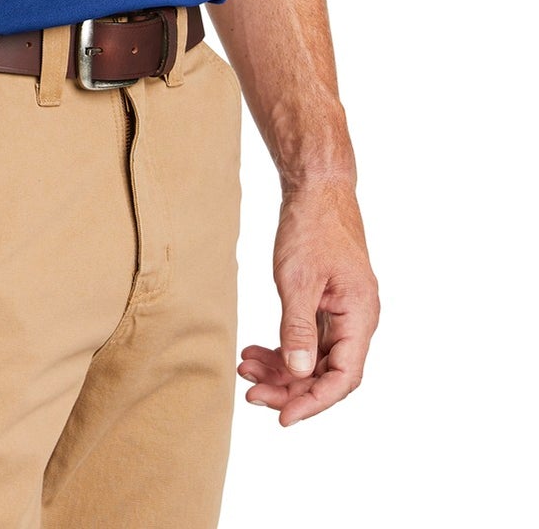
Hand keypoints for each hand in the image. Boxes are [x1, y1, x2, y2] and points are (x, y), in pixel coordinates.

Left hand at [239, 180, 379, 426]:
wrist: (315, 189)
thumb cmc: (311, 228)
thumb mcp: (298, 279)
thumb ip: (297, 328)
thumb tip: (296, 373)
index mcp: (360, 316)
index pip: (343, 377)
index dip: (313, 402)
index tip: (282, 417)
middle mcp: (357, 320)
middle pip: (327, 372)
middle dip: (289, 387)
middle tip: (251, 391)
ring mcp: (343, 313)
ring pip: (314, 358)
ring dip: (282, 369)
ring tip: (246, 368)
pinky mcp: (327, 304)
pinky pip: (308, 339)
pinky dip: (283, 347)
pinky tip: (255, 351)